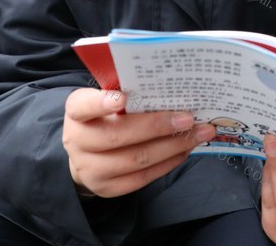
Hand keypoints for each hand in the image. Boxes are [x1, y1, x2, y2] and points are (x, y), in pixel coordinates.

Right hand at [62, 88, 214, 197]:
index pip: (83, 106)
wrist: (88, 153)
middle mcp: (78, 142)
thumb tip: (173, 87)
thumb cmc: (108, 116)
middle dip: (157, 126)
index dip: (101, 102)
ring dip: (173, 146)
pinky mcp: (107, 188)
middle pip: (117, 136)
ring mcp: (90, 169)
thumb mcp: (110, 98)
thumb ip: (130, 92)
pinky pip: (143, 177)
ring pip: (136, 159)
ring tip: (199, 133)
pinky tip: (186, 149)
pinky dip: (169, 162)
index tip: (124, 96)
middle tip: (188, 118)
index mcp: (77, 112)